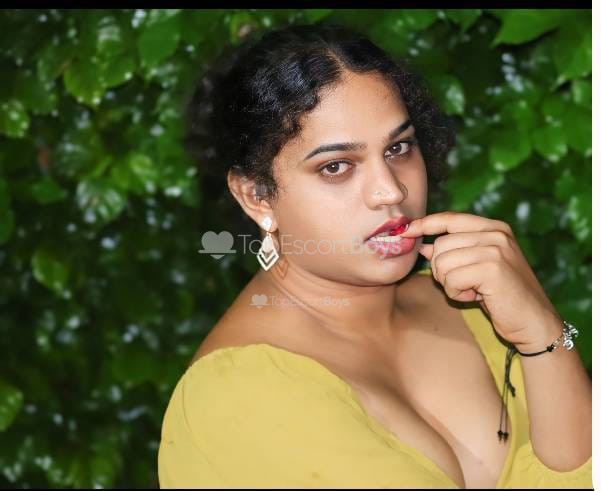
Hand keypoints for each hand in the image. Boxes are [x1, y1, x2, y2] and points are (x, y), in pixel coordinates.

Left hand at [399, 211, 562, 349]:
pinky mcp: (492, 268)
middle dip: (442, 270)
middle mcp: (496, 233)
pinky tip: (477, 298)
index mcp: (494, 228)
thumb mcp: (476, 268)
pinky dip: (457, 294)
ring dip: (450, 284)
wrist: (534, 322)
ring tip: (473, 291)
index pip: (450, 218)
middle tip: (464, 285)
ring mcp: (496, 249)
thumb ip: (453, 253)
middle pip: (441, 244)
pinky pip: (451, 279)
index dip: (425, 224)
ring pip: (442, 262)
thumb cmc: (503, 296)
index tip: (405, 231)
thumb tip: (422, 245)